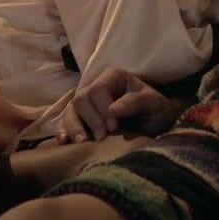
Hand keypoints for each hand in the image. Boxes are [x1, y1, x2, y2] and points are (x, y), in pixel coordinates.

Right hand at [56, 67, 182, 143]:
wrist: (154, 127)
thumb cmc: (155, 111)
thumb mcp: (154, 104)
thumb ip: (137, 101)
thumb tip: (113, 109)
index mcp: (113, 77)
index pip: (98, 89)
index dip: (103, 108)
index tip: (114, 126)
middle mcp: (96, 87)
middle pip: (81, 99)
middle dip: (91, 120)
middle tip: (103, 137)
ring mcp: (87, 104)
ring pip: (71, 110)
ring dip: (74, 127)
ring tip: (82, 142)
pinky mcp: (81, 119)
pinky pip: (65, 122)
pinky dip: (63, 131)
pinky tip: (64, 141)